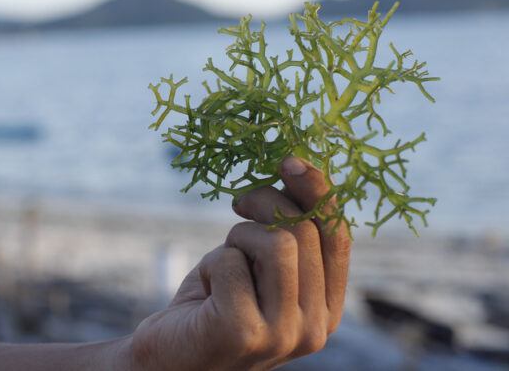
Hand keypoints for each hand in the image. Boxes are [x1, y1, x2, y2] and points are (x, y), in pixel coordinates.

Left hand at [126, 156, 351, 369]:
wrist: (169, 356)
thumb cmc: (216, 302)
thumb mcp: (261, 267)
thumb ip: (289, 235)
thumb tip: (296, 167)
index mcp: (327, 308)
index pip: (339, 237)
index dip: (318, 191)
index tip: (289, 159)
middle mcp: (315, 328)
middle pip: (306, 232)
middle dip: (266, 201)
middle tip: (239, 201)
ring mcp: (282, 335)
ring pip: (278, 243)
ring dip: (240, 236)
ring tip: (225, 256)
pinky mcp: (243, 334)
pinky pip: (232, 263)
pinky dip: (213, 262)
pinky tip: (207, 290)